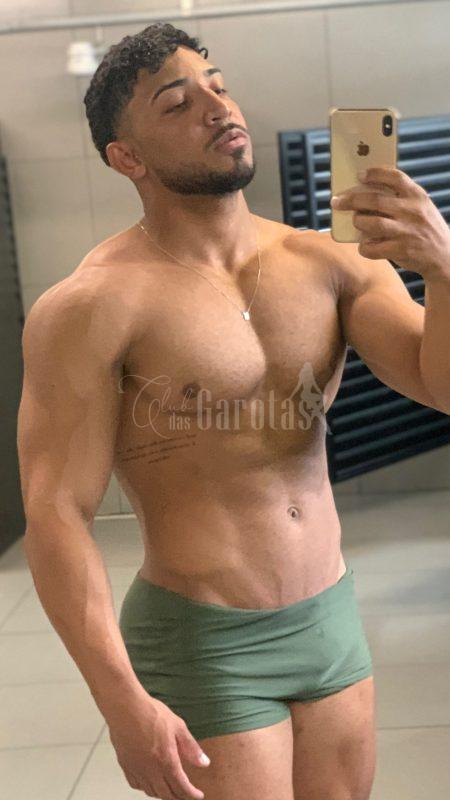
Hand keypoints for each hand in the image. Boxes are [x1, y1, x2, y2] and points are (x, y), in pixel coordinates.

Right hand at [107, 689, 209, 798]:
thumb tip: (204, 763)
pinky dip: (146, 787)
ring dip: (163, 794)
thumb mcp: (178, 726)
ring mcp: (136, 769)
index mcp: (166, 761)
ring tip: (170, 788)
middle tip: (186, 794)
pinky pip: (137, 784)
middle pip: (166, 794)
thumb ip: (191, 747)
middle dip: (178, 797)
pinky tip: (150, 781)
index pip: (181, 787)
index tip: (198, 795)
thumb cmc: (152, 713)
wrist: (126, 707)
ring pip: (151, 791)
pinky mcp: (125, 765)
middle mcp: (151, 770)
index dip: (191, 794)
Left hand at [330, 166, 449, 277]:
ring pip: (372, 224)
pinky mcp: (401, 250)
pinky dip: (364, 247)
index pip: (395, 177)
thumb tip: (363, 193)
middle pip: (375, 201)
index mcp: (418, 196)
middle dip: (351, 200)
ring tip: (356, 222)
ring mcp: (407, 231)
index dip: (375, 174)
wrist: (444, 256)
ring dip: (358, 222)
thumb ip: (400, 198)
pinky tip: (364, 245)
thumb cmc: (424, 228)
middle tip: (337, 201)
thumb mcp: (421, 207)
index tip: (359, 175)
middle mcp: (413, 212)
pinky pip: (373, 248)